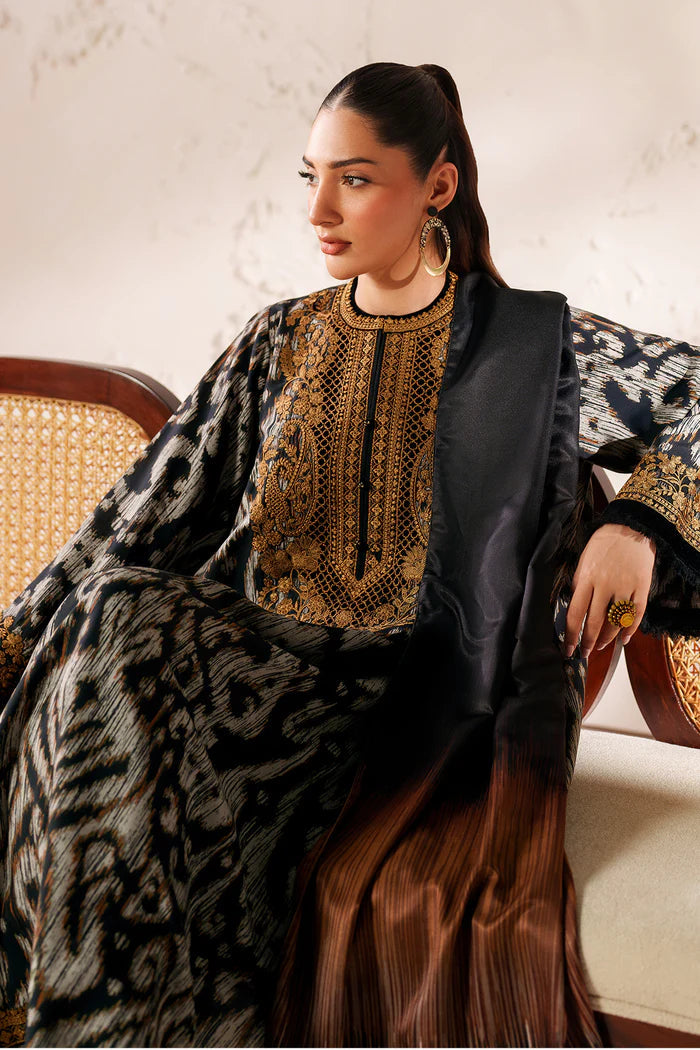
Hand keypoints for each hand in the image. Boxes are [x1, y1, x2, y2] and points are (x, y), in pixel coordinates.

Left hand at [564, 523, 655, 657]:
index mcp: (586, 578)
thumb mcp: (583, 560)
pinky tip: (624, 640)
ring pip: (615, 622)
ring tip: (601, 647)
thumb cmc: (603, 543)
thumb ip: (579, 583)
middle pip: (595, 622)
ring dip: (607, 639)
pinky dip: (630, 630)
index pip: (575, 613)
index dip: (571, 634)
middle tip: (584, 654)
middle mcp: (605, 585)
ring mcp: (625, 586)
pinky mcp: (642, 587)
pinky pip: (636, 614)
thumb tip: (573, 607)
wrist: (632, 527)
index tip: (568, 648)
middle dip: (588, 642)